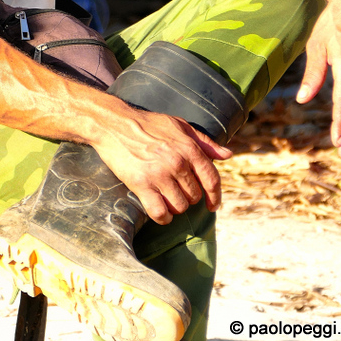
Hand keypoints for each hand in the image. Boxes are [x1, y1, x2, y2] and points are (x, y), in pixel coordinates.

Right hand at [94, 104, 231, 224]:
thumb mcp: (178, 125)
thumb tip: (228, 155)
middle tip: (175, 190)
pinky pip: (160, 212)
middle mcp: (177, 162)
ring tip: (166, 198)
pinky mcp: (141, 184)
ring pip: (179, 206)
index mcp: (189, 148)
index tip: (212, 205)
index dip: (215, 196)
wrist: (112, 124)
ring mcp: (159, 174)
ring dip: (174, 207)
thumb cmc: (146, 123)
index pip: (212, 179)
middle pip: (194, 195)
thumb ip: (204, 141)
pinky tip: (160, 212)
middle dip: (187, 197)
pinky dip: (163, 217)